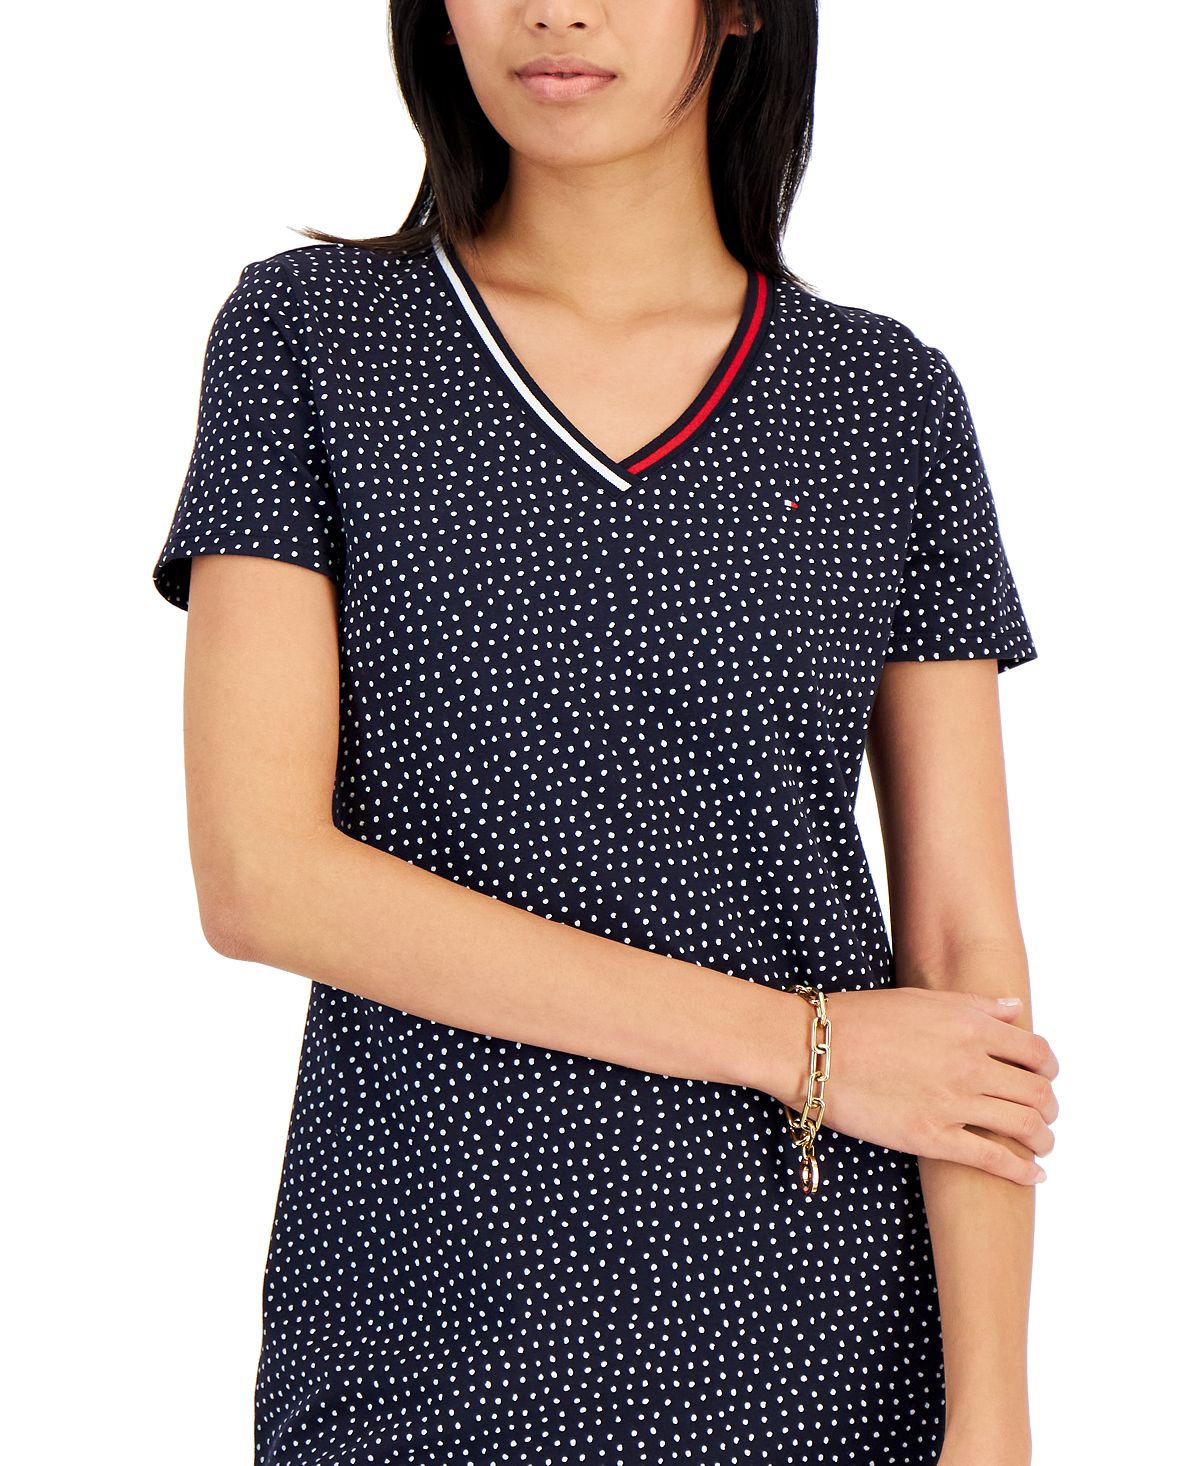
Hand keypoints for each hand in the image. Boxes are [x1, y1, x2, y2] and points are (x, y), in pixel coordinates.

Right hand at [776, 988, 1058, 1184]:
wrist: (813, 1050)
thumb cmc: (859, 1020)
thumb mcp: (921, 999)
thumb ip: (974, 1005)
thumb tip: (1014, 1008)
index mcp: (969, 1026)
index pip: (1036, 1052)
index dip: (1048, 1069)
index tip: (1044, 1078)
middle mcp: (970, 1063)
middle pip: (1038, 1092)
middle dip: (1048, 1107)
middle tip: (1043, 1115)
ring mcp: (954, 1102)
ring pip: (1026, 1127)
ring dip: (1043, 1139)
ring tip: (1040, 1145)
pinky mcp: (933, 1137)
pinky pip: (995, 1160)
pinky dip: (1023, 1171)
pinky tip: (1032, 1174)